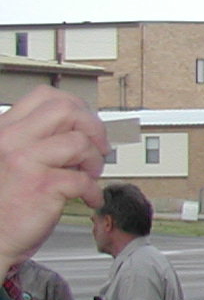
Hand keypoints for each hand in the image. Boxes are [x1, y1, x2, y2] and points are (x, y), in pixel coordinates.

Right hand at [0, 88, 108, 269]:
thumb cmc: (5, 203)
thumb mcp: (14, 160)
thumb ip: (38, 140)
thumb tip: (82, 128)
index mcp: (5, 130)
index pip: (45, 97)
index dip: (76, 108)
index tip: (86, 126)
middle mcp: (11, 140)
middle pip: (66, 110)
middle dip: (92, 128)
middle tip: (98, 148)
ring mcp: (25, 161)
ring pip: (80, 142)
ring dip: (95, 160)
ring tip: (89, 175)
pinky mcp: (41, 186)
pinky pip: (84, 179)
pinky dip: (94, 190)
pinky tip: (88, 198)